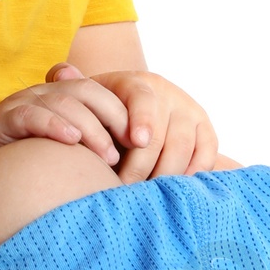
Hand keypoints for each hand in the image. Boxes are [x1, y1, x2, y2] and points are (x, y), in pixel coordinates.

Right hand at [0, 75, 130, 172]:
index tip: (145, 140)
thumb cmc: (22, 157)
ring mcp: (23, 102)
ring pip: (64, 103)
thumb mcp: (62, 150)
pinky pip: (32, 115)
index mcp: (63, 96)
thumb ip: (91, 147)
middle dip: (115, 118)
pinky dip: (53, 126)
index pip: (102, 92)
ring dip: (91, 128)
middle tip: (134, 147)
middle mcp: (45, 93)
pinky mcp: (3, 118)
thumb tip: (133, 164)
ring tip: (107, 155)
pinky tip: (70, 142)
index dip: (126, 112)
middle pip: (88, 92)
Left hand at [45, 63, 240, 183]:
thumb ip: (72, 87)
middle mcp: (168, 94)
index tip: (136, 141)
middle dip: (142, 166)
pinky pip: (207, 155)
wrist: (137, 117)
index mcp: (137, 83)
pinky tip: (172, 191)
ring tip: (142, 197)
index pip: (143, 98)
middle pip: (163, 133)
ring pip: (184, 148)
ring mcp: (190, 113)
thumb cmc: (104, 114)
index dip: (141, 119)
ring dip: (163, 176)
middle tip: (122, 190)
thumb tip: (62, 72)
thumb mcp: (88, 98)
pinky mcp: (206, 132)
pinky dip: (193, 174)